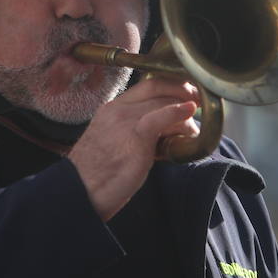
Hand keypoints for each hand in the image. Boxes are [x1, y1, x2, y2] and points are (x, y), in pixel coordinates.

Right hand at [68, 76, 198, 220]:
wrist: (79, 192)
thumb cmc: (96, 177)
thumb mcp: (113, 145)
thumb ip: (134, 134)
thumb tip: (163, 135)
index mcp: (111, 109)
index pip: (145, 85)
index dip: (170, 86)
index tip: (185, 93)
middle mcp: (117, 110)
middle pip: (156, 88)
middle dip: (182, 90)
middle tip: (198, 101)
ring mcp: (125, 121)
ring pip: (162, 101)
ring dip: (184, 111)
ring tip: (193, 128)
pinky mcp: (134, 137)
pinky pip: (160, 116)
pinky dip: (178, 112)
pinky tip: (189, 112)